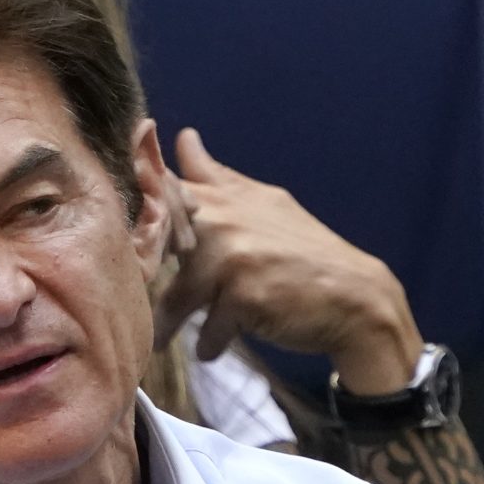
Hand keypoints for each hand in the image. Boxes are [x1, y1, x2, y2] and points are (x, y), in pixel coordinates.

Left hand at [153, 128, 423, 394]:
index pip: (164, 187)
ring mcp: (234, 257)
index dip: (139, 207)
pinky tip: (213, 346)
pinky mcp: (243, 295)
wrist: (354, 296)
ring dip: (166, 325)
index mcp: (225, 196)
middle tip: (137, 298)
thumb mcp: (263, 204)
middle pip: (157, 244)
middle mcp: (224, 220)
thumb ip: (216, 178)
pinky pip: (207, 330)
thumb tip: (183, 137)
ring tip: (162, 338)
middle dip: (145, 275)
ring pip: (176, 297)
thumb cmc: (301, 252)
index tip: (130, 231)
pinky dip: (208, 344)